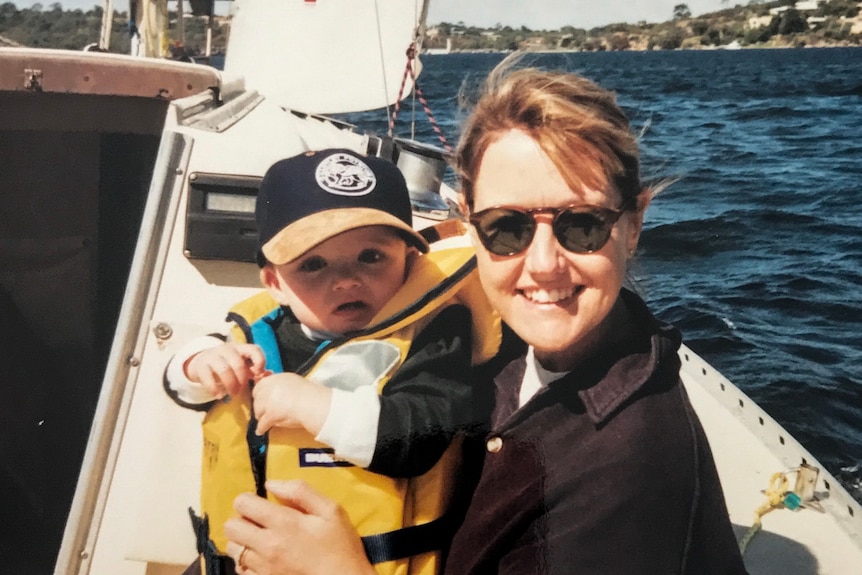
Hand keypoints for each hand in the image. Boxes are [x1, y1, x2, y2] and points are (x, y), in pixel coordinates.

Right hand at [185, 343, 265, 397]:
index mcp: (241, 348)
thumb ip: (255, 371)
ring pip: (224, 369)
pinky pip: (208, 377)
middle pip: (238, 363)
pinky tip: (219, 396)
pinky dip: (214, 388)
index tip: (259, 374)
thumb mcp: (242, 365)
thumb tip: (269, 375)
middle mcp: (227, 349)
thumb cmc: (228, 365)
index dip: (259, 361)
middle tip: (241, 389)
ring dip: (230, 384)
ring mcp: (213, 356)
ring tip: (232, 394)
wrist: (202, 362)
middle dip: (242, 379)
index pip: (254, 349)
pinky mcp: (201, 366)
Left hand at [224, 480, 374, 574]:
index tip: (262, 504)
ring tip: (261, 541)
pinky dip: (247, 563)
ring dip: (243, 542)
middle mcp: (266, 545)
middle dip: (242, 520)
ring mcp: (262, 568)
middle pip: (230, 526)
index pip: (242, 503)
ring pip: (233, 549)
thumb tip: (271, 484)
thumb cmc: (341, 546)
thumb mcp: (331, 510)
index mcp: (283, 522)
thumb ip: (301, 491)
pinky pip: (241, 571)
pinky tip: (264, 560)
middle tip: (259, 522)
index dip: (249, 499)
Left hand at [252, 373, 331, 435]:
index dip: (260, 394)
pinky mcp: (271, 414)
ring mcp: (269, 401)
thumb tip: (275, 390)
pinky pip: (262, 423)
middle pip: (256, 398)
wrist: (314, 404)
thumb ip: (282, 385)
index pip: (260, 385)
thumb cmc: (310, 394)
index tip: (262, 399)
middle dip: (259, 405)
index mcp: (277, 378)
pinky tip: (261, 431)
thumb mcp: (294, 382)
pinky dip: (261, 428)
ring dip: (260, 417)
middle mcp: (271, 388)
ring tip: (263, 422)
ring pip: (257, 411)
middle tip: (262, 411)